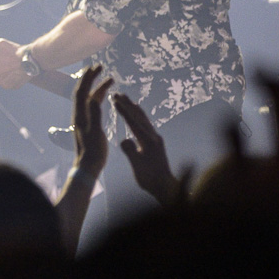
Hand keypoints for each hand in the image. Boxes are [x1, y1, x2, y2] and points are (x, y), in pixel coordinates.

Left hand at [0, 37, 28, 89]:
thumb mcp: (1, 43)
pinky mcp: (16, 87)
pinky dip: (15, 78)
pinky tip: (18, 70)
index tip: (1, 58)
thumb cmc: (14, 51)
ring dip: (7, 75)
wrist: (30, 59)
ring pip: (4, 79)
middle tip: (8, 61)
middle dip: (1, 69)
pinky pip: (13, 82)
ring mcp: (7, 85)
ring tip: (13, 65)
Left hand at [71, 65, 112, 179]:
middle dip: (90, 78)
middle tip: (100, 66)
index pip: (81, 91)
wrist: (88, 165)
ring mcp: (83, 118)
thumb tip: (93, 98)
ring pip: (88, 98)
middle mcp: (79, 114)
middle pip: (82, 91)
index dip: (88, 78)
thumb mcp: (95, 133)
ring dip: (97, 87)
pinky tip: (105, 96)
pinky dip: (98, 97)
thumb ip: (94, 115)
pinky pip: (92, 105)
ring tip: (110, 79)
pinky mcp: (88, 123)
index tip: (96, 67)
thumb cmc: (93, 151)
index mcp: (79, 115)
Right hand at [113, 90, 179, 206]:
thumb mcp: (137, 165)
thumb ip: (130, 152)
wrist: (164, 185)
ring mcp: (156, 139)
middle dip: (128, 104)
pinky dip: (140, 116)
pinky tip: (138, 116)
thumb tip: (124, 140)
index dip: (123, 111)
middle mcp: (153, 136)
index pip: (133, 122)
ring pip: (144, 119)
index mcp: (148, 141)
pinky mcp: (156, 143)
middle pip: (139, 116)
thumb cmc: (149, 177)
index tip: (114, 100)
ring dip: (134, 108)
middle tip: (118, 93)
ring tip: (127, 99)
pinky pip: (146, 125)